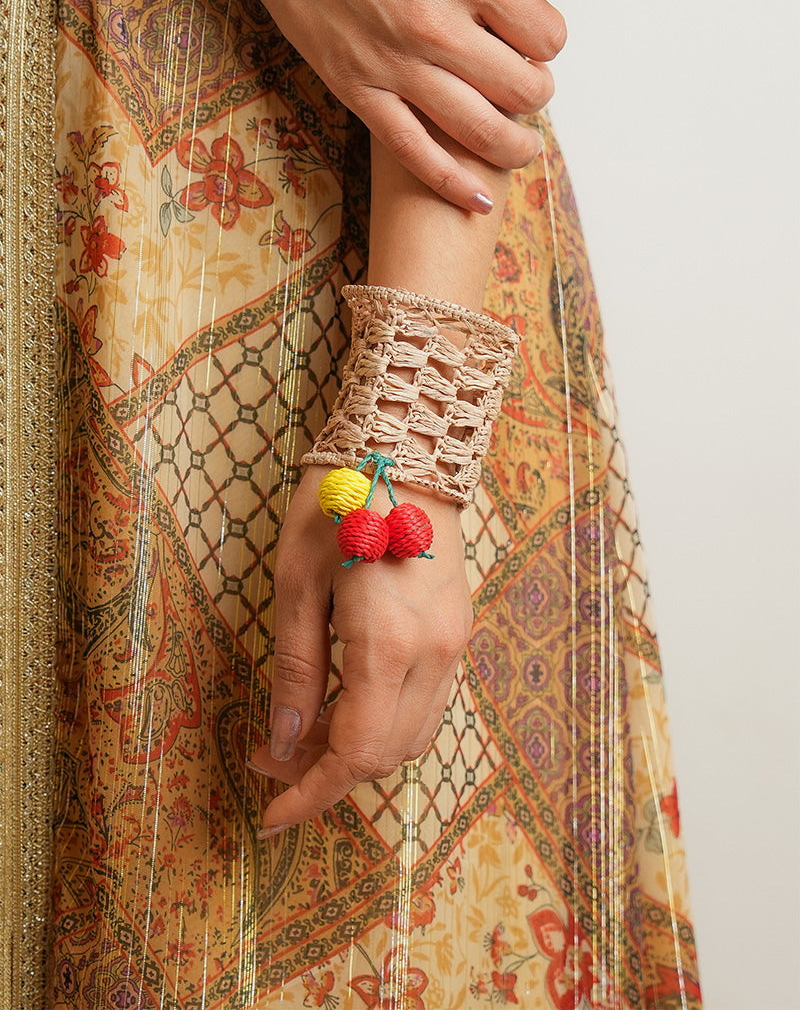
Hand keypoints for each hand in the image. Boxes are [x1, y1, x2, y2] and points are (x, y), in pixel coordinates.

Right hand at [230, 0, 592, 210]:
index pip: (545, 35)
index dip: (550, 40)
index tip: (536, 37)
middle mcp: (437, 25)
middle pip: (522, 89)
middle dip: (537, 92)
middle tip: (528, 85)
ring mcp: (397, 66)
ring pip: (480, 131)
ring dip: (514, 148)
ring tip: (523, 148)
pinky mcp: (361, 93)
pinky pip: (415, 153)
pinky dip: (452, 184)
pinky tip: (479, 201)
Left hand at [247, 466, 472, 831]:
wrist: (410, 447)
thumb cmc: (340, 503)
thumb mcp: (297, 584)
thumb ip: (296, 670)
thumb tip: (285, 741)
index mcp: (390, 644)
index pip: (356, 753)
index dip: (310, 795)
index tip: (271, 817)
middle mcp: (435, 654)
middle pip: (387, 755)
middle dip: (325, 773)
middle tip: (269, 755)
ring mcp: (455, 643)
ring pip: (412, 734)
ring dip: (357, 748)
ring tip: (302, 729)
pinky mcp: (458, 629)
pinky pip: (426, 702)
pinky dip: (384, 720)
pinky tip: (345, 699)